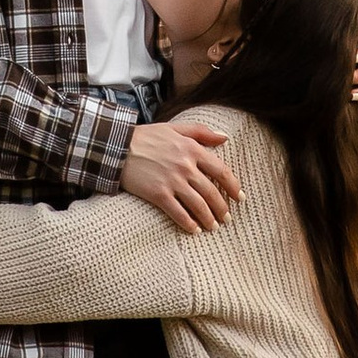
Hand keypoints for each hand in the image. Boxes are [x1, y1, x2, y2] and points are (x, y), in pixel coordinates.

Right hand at [122, 117, 241, 233]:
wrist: (117, 147)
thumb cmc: (147, 136)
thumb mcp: (176, 127)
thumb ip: (202, 132)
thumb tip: (225, 138)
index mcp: (192, 149)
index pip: (221, 171)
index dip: (233, 186)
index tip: (240, 198)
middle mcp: (186, 166)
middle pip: (211, 192)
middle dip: (222, 208)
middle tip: (226, 218)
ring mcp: (172, 181)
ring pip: (198, 205)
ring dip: (209, 219)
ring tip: (214, 227)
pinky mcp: (158, 194)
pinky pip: (178, 213)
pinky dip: (189, 223)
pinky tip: (194, 230)